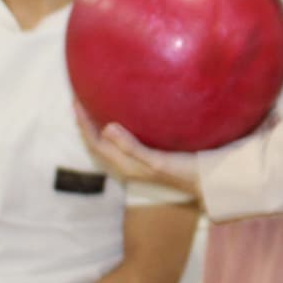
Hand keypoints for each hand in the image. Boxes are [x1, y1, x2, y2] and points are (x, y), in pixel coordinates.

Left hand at [77, 105, 202, 197]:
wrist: (205, 183)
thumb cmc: (184, 172)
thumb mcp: (157, 160)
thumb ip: (132, 147)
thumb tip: (107, 127)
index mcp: (125, 165)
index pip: (96, 142)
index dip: (83, 123)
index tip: (77, 101)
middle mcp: (126, 165)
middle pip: (97, 143)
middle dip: (86, 123)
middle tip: (80, 99)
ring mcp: (135, 163)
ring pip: (107, 144)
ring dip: (97, 126)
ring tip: (94, 107)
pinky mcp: (145, 159)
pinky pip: (120, 143)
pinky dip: (113, 130)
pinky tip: (122, 119)